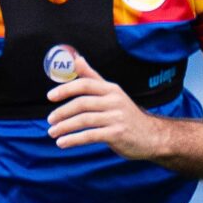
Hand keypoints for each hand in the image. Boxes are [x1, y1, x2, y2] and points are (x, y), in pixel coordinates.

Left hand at [46, 51, 165, 157]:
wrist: (152, 136)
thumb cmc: (127, 115)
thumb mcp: (112, 94)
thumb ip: (92, 78)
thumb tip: (76, 59)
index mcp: (111, 89)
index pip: (85, 84)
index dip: (65, 89)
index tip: (50, 96)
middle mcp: (114, 101)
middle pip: (82, 103)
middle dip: (62, 112)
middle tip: (50, 120)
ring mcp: (116, 118)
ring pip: (84, 120)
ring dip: (65, 127)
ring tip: (52, 133)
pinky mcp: (117, 134)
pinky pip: (90, 136)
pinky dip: (73, 139)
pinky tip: (62, 143)